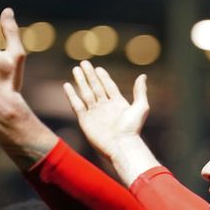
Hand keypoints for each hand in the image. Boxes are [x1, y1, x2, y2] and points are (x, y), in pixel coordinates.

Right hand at [63, 62, 157, 184]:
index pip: (108, 86)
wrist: (121, 145)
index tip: (98, 68)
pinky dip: (72, 95)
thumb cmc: (132, 129)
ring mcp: (94, 113)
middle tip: (84, 63)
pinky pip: (77, 105)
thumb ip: (140, 91)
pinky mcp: (85, 120)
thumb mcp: (141, 107)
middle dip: (90, 75)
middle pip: (95, 87)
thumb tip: (142, 76)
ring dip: (81, 81)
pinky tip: (67, 85)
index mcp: (118, 104)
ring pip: (86, 93)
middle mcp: (105, 107)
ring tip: (75, 69)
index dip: (103, 77)